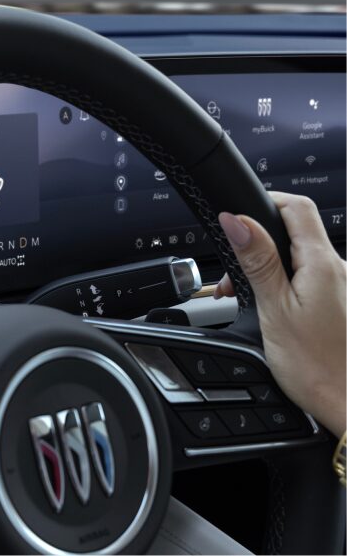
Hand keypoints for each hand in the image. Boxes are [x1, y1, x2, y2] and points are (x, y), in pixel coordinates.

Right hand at [214, 192, 345, 436]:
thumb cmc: (317, 367)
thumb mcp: (274, 310)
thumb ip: (257, 261)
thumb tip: (236, 220)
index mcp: (323, 264)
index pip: (296, 207)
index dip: (265, 201)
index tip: (236, 218)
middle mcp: (340, 269)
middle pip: (295, 233)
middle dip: (257, 245)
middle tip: (232, 277)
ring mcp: (343, 287)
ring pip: (299, 259)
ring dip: (267, 270)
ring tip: (245, 300)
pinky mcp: (341, 304)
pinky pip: (310, 280)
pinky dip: (284, 287)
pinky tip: (271, 310)